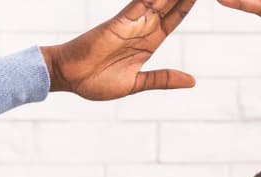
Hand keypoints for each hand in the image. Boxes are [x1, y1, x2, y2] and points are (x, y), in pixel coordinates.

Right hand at [41, 0, 197, 100]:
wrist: (68, 78)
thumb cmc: (96, 82)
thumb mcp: (136, 83)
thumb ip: (163, 79)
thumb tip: (192, 81)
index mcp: (149, 42)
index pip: (174, 17)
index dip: (188, 4)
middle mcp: (142, 29)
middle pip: (170, 4)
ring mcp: (131, 23)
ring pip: (158, 0)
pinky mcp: (119, 22)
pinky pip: (140, 3)